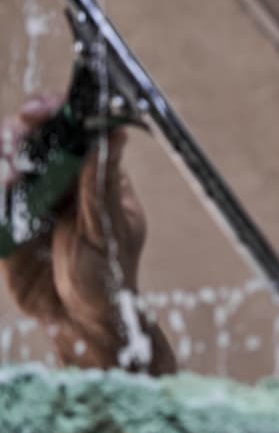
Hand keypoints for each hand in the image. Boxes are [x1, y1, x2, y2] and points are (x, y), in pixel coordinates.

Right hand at [1, 94, 171, 372]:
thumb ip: (102, 183)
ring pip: (3, 167)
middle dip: (15, 135)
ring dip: (0, 165)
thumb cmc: (109, 273)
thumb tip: (113, 132)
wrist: (84, 321)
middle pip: (26, 141)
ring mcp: (28, 204)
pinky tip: (1, 196)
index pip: (68, 130)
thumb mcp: (107, 228)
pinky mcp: (5, 227)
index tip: (40, 112)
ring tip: (8, 183)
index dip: (52, 113)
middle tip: (14, 145)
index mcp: (90, 176)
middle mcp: (57, 184)